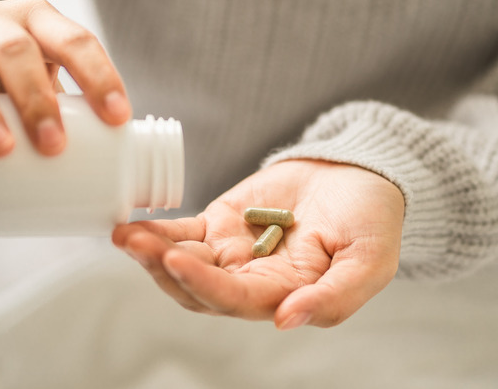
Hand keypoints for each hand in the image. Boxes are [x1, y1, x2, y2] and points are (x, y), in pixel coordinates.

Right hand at [0, 0, 129, 165]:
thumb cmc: (3, 67)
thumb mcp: (39, 65)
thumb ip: (67, 98)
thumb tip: (110, 158)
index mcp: (36, 20)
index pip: (74, 40)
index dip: (98, 77)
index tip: (117, 118)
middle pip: (16, 51)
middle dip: (37, 100)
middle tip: (54, 145)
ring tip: (3, 150)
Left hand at [112, 159, 403, 329]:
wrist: (360, 174)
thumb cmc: (371, 220)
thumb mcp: (369, 262)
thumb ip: (333, 297)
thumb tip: (287, 322)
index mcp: (284, 295)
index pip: (234, 299)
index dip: (203, 284)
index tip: (174, 260)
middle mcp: (251, 280)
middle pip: (196, 287)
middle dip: (162, 269)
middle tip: (135, 243)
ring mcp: (232, 251)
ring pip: (183, 261)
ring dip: (151, 251)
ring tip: (125, 233)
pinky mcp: (220, 223)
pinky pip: (183, 231)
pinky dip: (159, 229)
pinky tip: (133, 223)